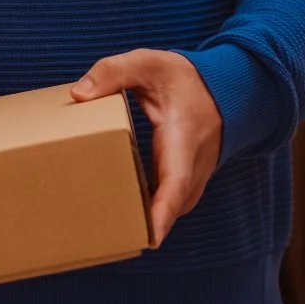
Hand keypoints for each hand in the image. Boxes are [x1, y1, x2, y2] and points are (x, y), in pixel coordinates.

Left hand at [71, 50, 222, 248]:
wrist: (226, 90)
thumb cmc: (184, 79)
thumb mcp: (148, 63)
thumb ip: (113, 73)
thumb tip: (78, 95)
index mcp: (183, 139)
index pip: (176, 183)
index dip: (162, 212)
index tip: (148, 238)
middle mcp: (193, 167)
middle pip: (169, 208)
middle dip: (141, 226)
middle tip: (104, 239)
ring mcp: (193, 179)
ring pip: (169, 211)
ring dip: (144, 222)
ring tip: (105, 231)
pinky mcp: (186, 183)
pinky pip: (168, 205)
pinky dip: (149, 212)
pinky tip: (119, 212)